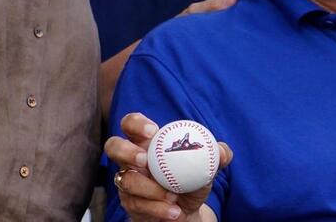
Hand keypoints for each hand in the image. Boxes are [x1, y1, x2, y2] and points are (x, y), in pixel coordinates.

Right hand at [105, 113, 232, 220]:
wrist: (187, 211)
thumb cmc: (192, 180)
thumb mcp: (207, 167)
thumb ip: (216, 155)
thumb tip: (222, 152)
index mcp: (147, 142)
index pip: (131, 124)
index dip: (135, 124)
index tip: (152, 131)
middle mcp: (131, 160)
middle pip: (113, 146)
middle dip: (125, 151)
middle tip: (144, 160)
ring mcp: (127, 182)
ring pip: (125, 180)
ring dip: (149, 188)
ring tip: (172, 195)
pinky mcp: (130, 204)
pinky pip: (137, 205)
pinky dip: (157, 208)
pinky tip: (174, 212)